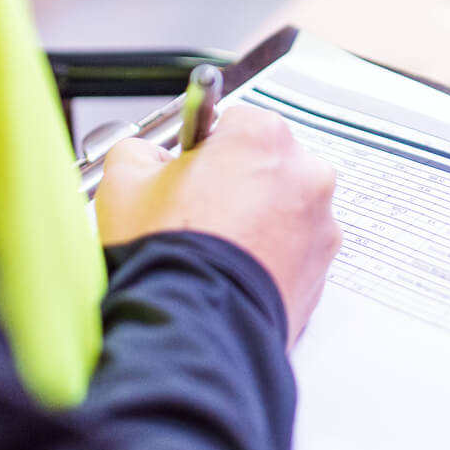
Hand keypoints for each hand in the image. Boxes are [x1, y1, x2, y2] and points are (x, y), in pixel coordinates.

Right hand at [95, 105, 339, 343]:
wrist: (195, 326)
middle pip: (266, 164)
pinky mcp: (325, 266)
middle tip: (199, 216)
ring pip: (285, 208)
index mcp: (262, 135)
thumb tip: (147, 156)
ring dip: (258, 220)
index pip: (233, 123)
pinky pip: (295, 249)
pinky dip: (272, 255)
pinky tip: (236, 272)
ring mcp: (321, 221)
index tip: (188, 174)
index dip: (204, 152)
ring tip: (217, 251)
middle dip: (237, 184)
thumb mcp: (124, 182)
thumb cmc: (168, 253)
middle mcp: (306, 171)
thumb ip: (138, 151)